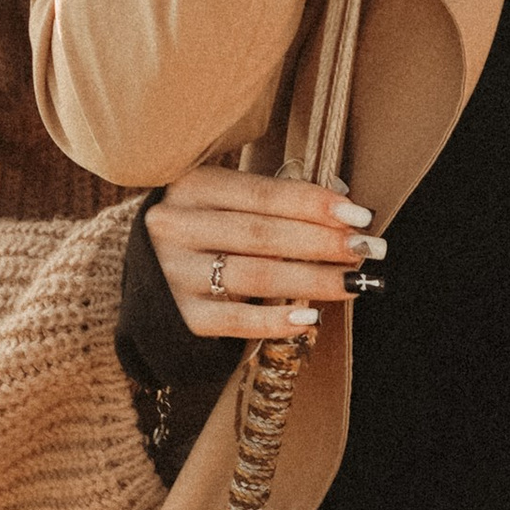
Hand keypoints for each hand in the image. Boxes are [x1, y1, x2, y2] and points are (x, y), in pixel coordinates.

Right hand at [146, 161, 384, 342]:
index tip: (357, 213)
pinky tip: (310, 318)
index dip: (311, 203)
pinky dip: (275, 321)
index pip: (260, 193)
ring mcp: (174, 273)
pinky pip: (235, 321)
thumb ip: (271, 202)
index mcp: (190, 187)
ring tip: (353, 282)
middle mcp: (176, 227)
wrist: (143, 277)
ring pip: (254, 277)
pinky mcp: (180, 316)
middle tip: (366, 249)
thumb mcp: (221, 202)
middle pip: (261, 235)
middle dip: (321, 242)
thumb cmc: (201, 230)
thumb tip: (343, 206)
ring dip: (311, 280)